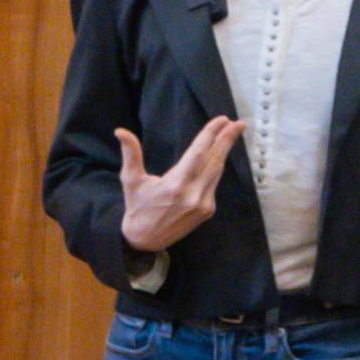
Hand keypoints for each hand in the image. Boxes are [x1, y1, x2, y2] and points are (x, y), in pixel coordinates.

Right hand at [117, 119, 241, 252]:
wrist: (145, 240)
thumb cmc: (137, 207)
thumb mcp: (131, 180)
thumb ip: (130, 154)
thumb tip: (120, 131)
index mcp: (175, 185)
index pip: (198, 153)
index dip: (211, 135)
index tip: (222, 120)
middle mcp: (192, 195)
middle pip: (215, 160)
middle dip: (227, 140)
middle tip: (239, 123)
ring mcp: (203, 204)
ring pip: (217, 171)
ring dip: (225, 151)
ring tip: (232, 133)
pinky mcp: (207, 211)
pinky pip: (214, 183)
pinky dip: (216, 168)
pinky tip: (219, 156)